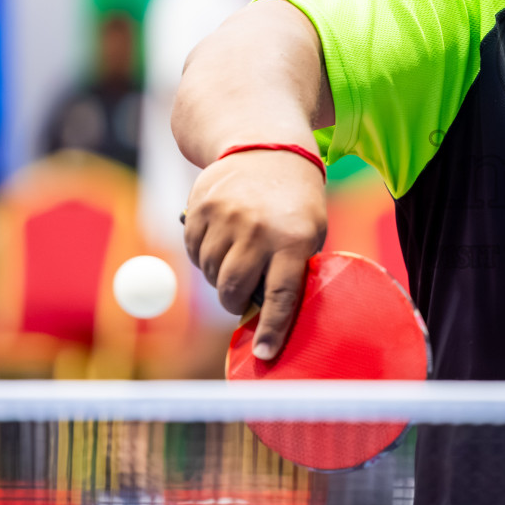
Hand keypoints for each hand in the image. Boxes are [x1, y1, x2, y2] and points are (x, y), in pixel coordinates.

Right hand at [183, 148, 327, 358]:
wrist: (266, 149)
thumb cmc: (295, 203)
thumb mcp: (310, 232)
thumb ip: (291, 270)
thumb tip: (269, 318)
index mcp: (295, 240)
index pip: (281, 295)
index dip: (272, 329)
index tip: (264, 355)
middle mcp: (259, 231)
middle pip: (234, 289)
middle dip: (234, 302)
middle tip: (240, 297)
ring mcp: (227, 218)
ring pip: (211, 273)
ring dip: (219, 276)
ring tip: (236, 255)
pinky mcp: (201, 209)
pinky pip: (194, 252)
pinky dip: (204, 255)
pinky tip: (221, 237)